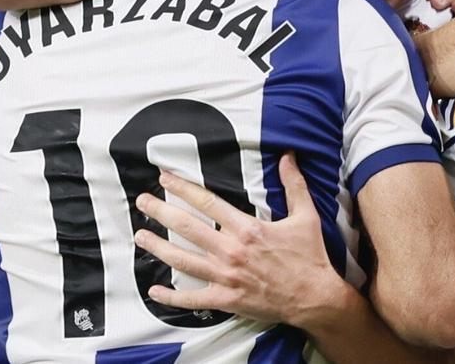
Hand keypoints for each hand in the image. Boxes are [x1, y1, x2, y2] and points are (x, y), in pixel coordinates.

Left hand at [133, 153, 347, 327]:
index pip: (207, 203)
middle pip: (187, 228)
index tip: (165, 178)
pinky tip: (154, 290)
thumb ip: (294, 185)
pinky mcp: (226, 298)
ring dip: (158, 247)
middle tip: (143, 202)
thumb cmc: (310, 256)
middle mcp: (231, 251)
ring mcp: (226, 276)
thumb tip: (288, 156)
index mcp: (248, 228)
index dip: (183, 188)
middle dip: (161, 212)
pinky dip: (171, 296)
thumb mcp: (306, 216)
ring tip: (140, 236)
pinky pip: (192, 298)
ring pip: (183, 260)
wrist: (314, 296)